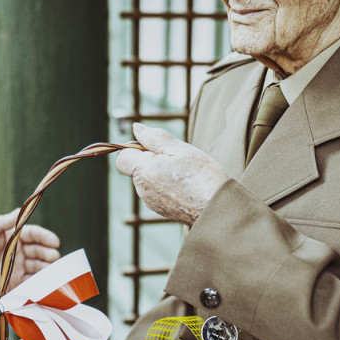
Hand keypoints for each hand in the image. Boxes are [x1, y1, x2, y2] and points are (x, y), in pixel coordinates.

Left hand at [0, 210, 60, 298]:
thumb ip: (2, 223)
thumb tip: (20, 210)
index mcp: (12, 237)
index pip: (33, 234)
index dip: (45, 237)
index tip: (54, 241)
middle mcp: (18, 251)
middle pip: (39, 250)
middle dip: (48, 253)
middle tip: (55, 257)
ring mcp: (18, 267)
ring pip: (38, 266)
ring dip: (47, 267)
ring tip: (54, 269)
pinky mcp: (15, 282)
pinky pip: (31, 281)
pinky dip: (40, 281)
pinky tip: (46, 282)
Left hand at [115, 123, 230, 225]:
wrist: (217, 209)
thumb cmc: (201, 177)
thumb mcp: (180, 149)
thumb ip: (154, 137)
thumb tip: (136, 128)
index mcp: (144, 172)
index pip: (123, 157)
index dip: (135, 147)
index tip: (155, 146)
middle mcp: (143, 190)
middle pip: (138, 168)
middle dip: (153, 159)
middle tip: (178, 159)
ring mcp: (152, 202)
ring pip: (149, 180)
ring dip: (162, 172)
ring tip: (186, 173)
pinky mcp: (162, 210)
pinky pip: (159, 192)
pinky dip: (169, 186)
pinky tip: (187, 185)